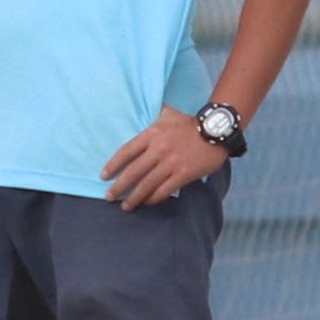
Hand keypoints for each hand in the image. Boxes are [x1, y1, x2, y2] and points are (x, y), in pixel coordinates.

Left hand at [102, 107, 226, 209]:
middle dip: (119, 186)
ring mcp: (171, 163)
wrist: (216, 130)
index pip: (125, 152)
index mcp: (151, 135)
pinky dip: (154, 198)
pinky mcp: (184, 174)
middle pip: (133, 172)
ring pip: (147, 184)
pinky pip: (165, 190)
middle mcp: (158, 150)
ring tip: (126, 206)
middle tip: (109, 197)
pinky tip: (147, 202)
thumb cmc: (189, 123)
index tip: (104, 176)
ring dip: (134, 197)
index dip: (113, 166)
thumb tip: (139, 114)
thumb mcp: (167, 115)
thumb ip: (152, 119)